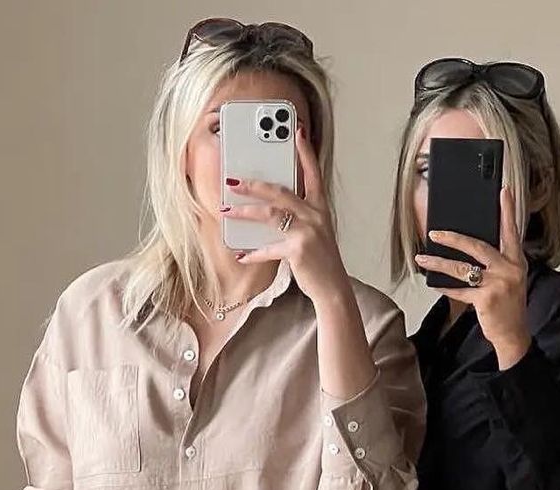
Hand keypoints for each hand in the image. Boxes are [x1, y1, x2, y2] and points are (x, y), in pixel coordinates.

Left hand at [221, 124, 350, 307]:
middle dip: (253, 185)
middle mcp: (315, 215)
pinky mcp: (298, 250)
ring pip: (269, 214)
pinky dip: (253, 253)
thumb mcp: (316, 232)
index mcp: (320, 207)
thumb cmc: (322, 260)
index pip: (313, 173)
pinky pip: (269, 248)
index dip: (305, 152)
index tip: (297, 132)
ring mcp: (307, 231)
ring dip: (244, 212)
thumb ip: (299, 216)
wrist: (333, 288)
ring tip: (225, 211)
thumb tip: (270, 207)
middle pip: (280, 191)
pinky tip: (241, 254)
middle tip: (233, 181)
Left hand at [414, 185, 531, 366]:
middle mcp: (509, 269)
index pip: (511, 232)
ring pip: (463, 268)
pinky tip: (432, 282)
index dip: (507, 211)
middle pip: (478, 246)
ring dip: (439, 262)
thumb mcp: (509, 280)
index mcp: (517, 262)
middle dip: (453, 238)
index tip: (504, 191)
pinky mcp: (486, 299)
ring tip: (422, 257)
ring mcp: (498, 284)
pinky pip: (459, 290)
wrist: (514, 335)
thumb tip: (469, 250)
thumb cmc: (508, 307)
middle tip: (435, 232)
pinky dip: (444, 286)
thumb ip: (496, 264)